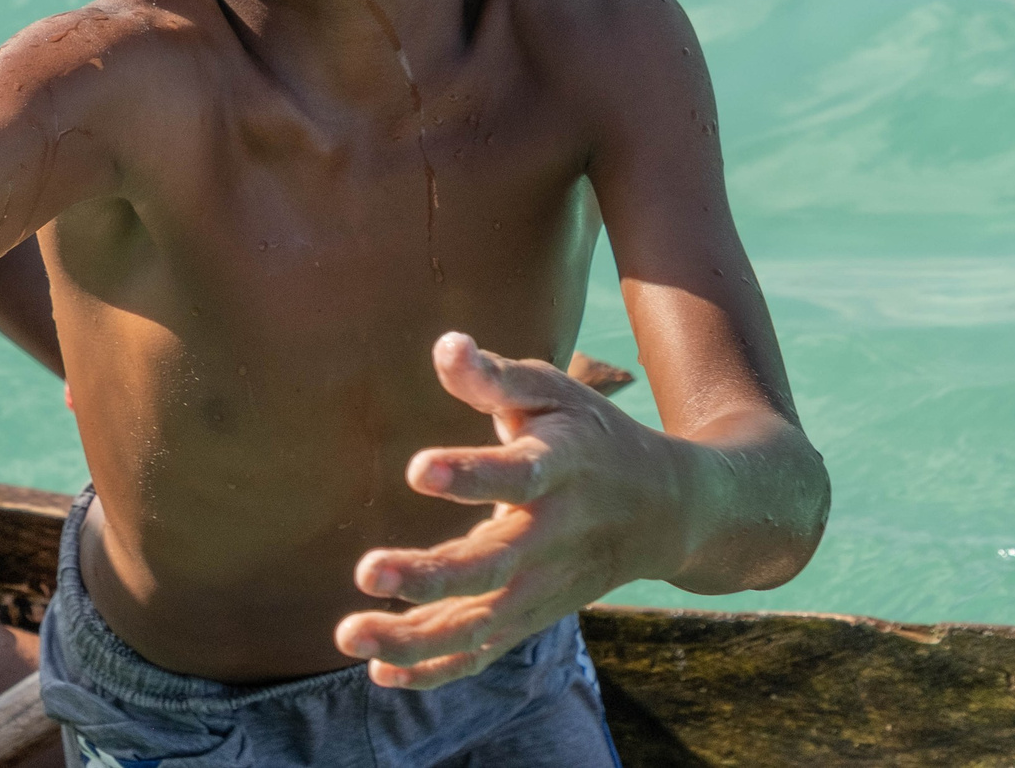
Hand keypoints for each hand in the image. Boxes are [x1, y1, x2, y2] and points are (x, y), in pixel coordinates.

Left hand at [334, 332, 677, 690]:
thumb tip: (445, 345)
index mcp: (561, 470)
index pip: (518, 475)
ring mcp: (543, 588)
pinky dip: (437, 667)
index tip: (417, 467)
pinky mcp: (532, 616)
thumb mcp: (553, 392)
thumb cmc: (589, 436)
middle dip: (430, 575)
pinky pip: (484, 651)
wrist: (665, 510)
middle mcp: (553, 538)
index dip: (471, 474)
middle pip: (492, 566)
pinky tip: (380, 670)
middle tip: (366, 571)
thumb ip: (495, 377)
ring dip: (416, 637)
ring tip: (349, 633)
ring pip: (481, 624)